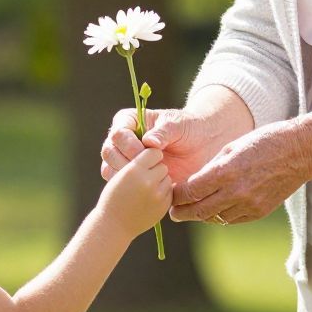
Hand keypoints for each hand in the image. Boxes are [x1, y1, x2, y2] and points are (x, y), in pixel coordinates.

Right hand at [100, 145, 172, 239]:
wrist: (114, 225)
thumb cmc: (113, 196)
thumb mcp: (120, 174)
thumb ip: (136, 161)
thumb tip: (151, 145)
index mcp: (133, 170)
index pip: (153, 152)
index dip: (149, 155)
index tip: (144, 159)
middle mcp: (147, 181)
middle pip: (161, 164)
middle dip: (155, 168)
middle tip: (144, 176)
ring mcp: (157, 195)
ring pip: (166, 177)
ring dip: (159, 180)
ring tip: (145, 188)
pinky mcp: (164, 206)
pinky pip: (169, 191)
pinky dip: (162, 192)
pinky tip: (150, 198)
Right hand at [101, 105, 241, 189]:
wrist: (202, 145)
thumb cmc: (189, 128)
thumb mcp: (178, 125)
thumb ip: (164, 132)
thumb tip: (149, 142)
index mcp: (130, 121)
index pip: (117, 132)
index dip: (127, 144)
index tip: (144, 152)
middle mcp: (124, 140)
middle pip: (109, 152)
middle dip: (125, 163)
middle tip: (145, 170)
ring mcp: (126, 159)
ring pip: (111, 169)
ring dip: (126, 177)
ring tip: (147, 180)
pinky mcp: (133, 176)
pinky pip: (122, 185)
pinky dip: (131, 189)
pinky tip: (148, 190)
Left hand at [169, 122, 306, 224]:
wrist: (298, 152)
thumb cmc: (263, 142)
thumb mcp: (231, 148)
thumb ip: (211, 169)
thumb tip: (193, 185)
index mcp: (225, 172)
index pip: (191, 192)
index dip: (177, 196)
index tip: (171, 195)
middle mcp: (236, 192)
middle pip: (199, 211)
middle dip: (182, 212)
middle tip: (173, 212)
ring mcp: (249, 205)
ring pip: (215, 218)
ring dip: (202, 215)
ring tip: (194, 210)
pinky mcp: (259, 212)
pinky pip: (232, 219)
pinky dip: (221, 216)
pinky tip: (216, 210)